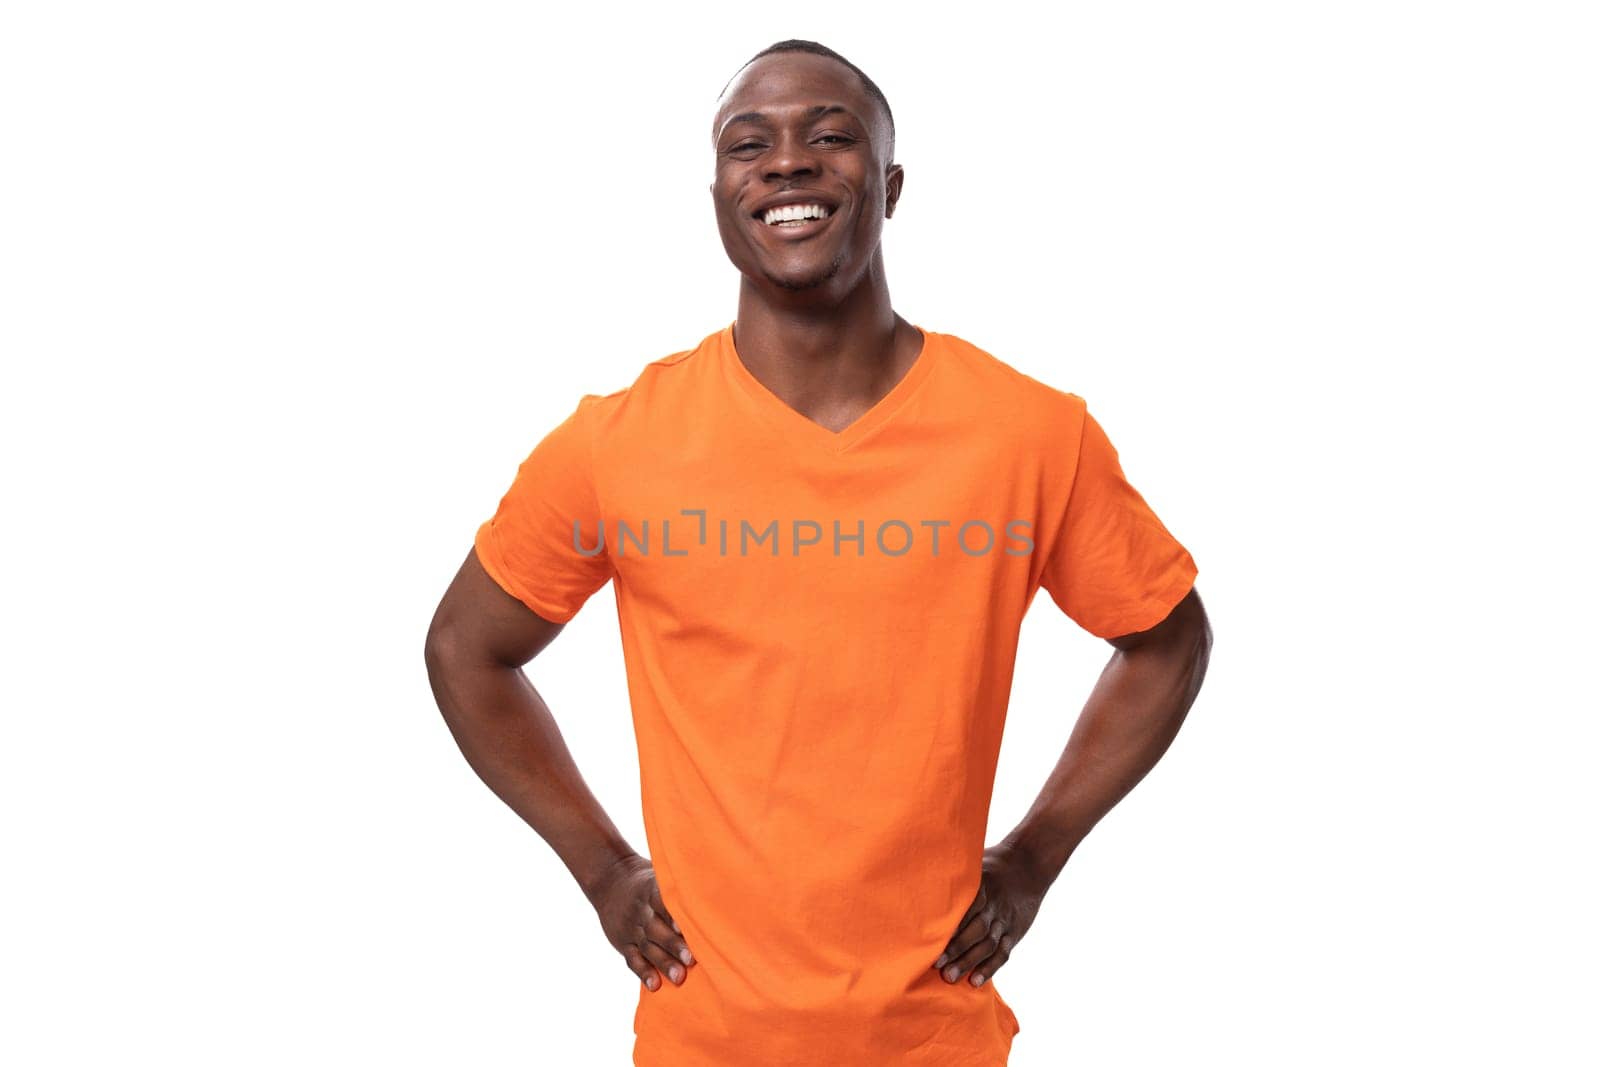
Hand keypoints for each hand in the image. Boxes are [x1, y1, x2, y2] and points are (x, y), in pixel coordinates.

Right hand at [587, 853, 695, 990]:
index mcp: (650, 892)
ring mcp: (631, 929)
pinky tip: (654, 985)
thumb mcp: (659, 875)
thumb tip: (715, 889)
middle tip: (691, 959)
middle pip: (655, 929)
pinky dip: (643, 973)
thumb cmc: (646, 882)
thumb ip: (680, 886)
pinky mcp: (623, 944)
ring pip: (646, 947)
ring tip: (679, 977)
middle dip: (673, 945)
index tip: (684, 928)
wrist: (610, 881)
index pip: (660, 902)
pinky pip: (633, 960)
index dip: (672, 916)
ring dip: (662, 962)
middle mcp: (640, 911)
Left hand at [932, 843, 1050, 986]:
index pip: (966, 909)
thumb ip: (953, 873)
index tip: (931, 939)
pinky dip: (990, 968)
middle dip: (957, 948)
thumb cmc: (991, 865)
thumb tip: (918, 870)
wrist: (1027, 867)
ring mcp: (1005, 921)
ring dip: (970, 962)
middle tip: (937, 965)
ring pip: (988, 945)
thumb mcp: (974, 863)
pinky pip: (1002, 953)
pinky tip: (976, 981)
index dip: (951, 925)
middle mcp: (994, 906)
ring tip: (951, 977)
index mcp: (982, 888)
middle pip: (977, 930)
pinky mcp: (1013, 933)